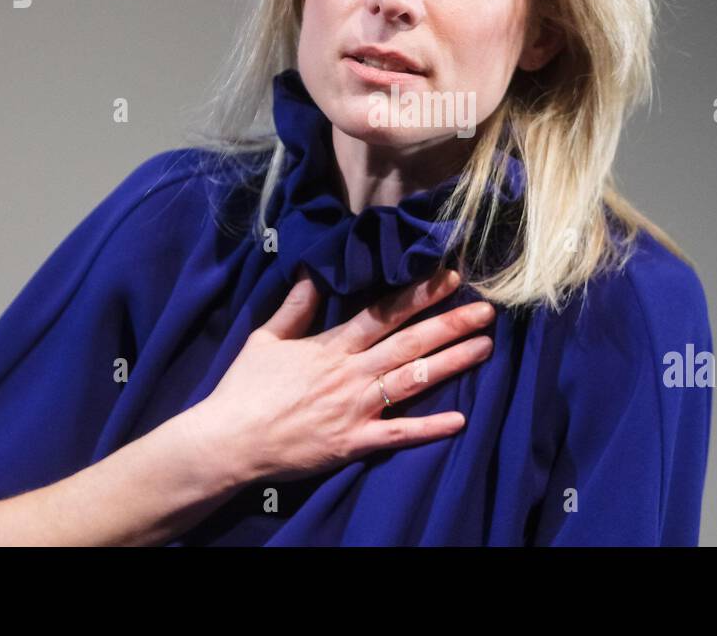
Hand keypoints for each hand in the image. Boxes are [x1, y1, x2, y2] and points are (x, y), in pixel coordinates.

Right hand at [180, 266, 494, 484]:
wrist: (229, 441)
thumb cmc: (244, 390)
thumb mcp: (265, 339)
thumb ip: (294, 308)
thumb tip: (310, 273)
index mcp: (332, 346)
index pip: (384, 313)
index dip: (420, 294)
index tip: (450, 277)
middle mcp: (352, 373)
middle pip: (410, 343)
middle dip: (451, 323)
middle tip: (487, 310)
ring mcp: (356, 408)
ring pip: (413, 380)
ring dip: (452, 362)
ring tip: (485, 346)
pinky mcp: (354, 442)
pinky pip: (399, 434)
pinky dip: (430, 428)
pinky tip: (461, 420)